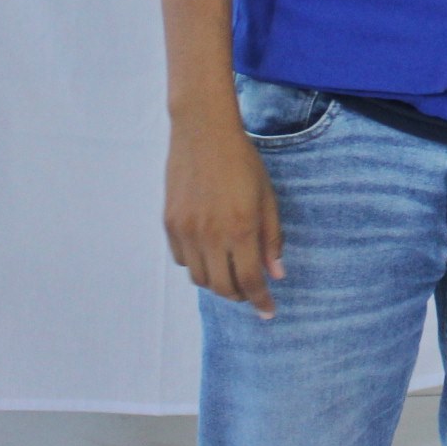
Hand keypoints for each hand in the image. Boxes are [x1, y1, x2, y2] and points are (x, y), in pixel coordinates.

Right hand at [165, 114, 284, 319]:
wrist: (203, 133)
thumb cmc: (243, 163)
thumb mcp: (268, 198)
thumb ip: (272, 238)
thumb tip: (276, 274)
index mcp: (241, 228)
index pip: (251, 280)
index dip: (261, 301)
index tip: (269, 312)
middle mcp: (211, 235)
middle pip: (223, 287)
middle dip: (240, 296)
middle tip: (250, 291)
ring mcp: (186, 231)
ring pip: (200, 278)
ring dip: (218, 283)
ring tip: (231, 272)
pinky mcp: (169, 224)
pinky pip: (183, 260)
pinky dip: (198, 265)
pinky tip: (210, 253)